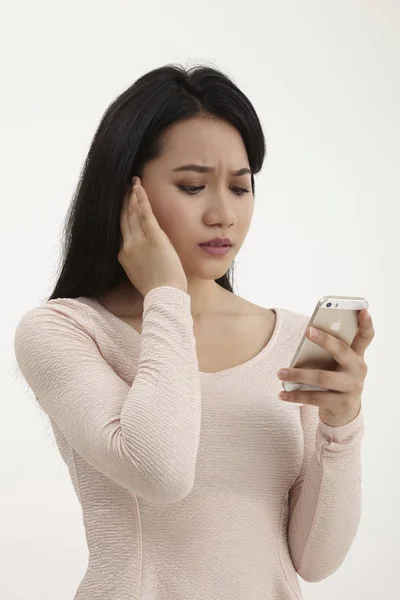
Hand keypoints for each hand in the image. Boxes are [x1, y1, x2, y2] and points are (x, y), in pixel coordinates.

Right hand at [118, 176, 187, 297]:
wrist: (164, 296)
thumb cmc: (159, 290)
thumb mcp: (142, 274)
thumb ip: (140, 261)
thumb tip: (144, 255)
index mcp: (123, 255)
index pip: (121, 230)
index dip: (121, 214)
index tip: (121, 203)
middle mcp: (127, 246)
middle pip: (124, 218)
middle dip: (124, 201)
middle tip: (123, 187)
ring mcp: (139, 241)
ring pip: (132, 213)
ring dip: (132, 196)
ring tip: (132, 182)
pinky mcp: (153, 238)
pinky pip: (144, 214)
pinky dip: (141, 199)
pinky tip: (138, 187)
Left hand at [277, 309, 374, 425]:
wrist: (344, 413)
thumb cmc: (335, 381)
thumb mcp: (335, 366)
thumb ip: (327, 353)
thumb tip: (306, 338)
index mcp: (357, 356)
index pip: (366, 337)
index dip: (366, 324)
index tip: (363, 310)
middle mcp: (359, 370)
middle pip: (342, 351)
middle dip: (325, 340)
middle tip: (308, 331)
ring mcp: (353, 388)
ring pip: (323, 377)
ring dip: (298, 374)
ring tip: (280, 373)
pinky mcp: (343, 404)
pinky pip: (316, 398)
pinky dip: (296, 395)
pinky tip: (282, 394)